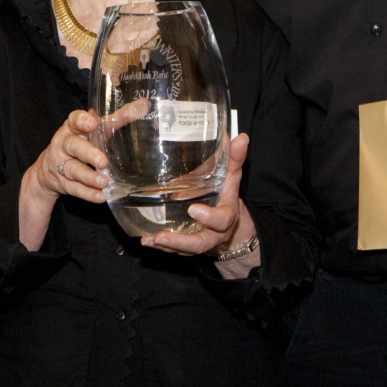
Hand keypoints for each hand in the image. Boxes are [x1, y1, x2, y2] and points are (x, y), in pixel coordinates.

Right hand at [26, 109, 109, 205]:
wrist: (48, 169)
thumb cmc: (80, 142)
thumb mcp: (95, 130)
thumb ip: (118, 118)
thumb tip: (144, 105)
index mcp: (72, 128)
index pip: (74, 121)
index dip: (82, 121)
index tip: (92, 123)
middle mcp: (64, 145)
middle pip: (73, 147)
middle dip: (88, 153)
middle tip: (102, 161)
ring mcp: (62, 165)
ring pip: (74, 170)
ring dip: (89, 177)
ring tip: (104, 182)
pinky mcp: (63, 184)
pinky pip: (75, 189)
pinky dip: (88, 194)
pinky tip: (100, 196)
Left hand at [141, 134, 258, 276]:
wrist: (227, 221)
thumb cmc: (225, 194)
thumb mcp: (232, 177)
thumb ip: (234, 159)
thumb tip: (240, 138)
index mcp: (226, 216)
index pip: (221, 220)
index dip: (208, 217)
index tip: (193, 209)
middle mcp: (213, 233)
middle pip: (199, 243)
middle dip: (181, 241)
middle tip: (162, 236)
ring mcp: (198, 240)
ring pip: (184, 248)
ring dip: (167, 245)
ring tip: (151, 239)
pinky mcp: (186, 243)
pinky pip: (174, 248)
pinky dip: (159, 246)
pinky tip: (146, 241)